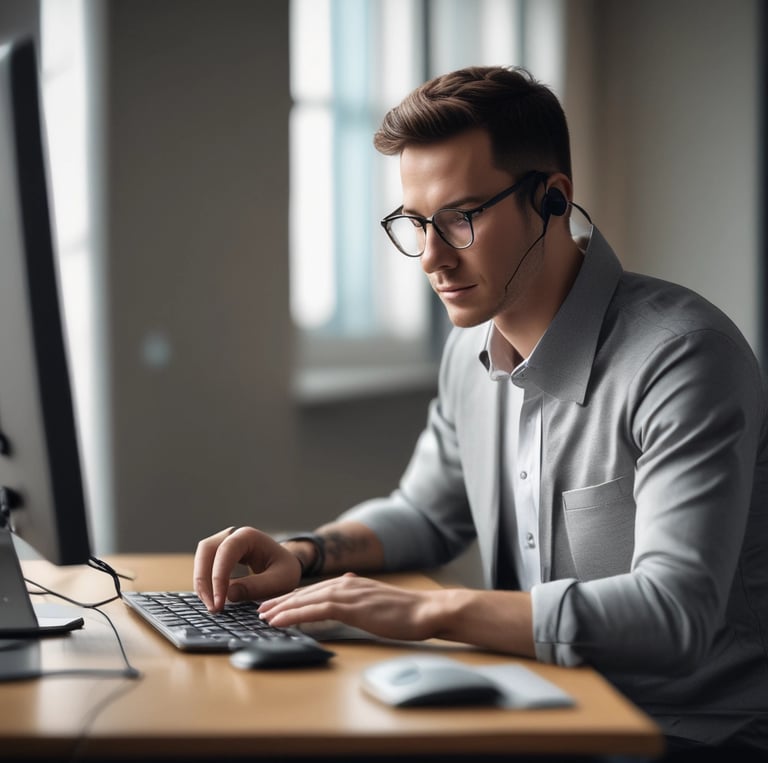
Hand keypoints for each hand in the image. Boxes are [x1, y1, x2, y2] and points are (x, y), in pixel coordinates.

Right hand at [194, 526, 301, 611]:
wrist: (285, 566)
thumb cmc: (285, 570)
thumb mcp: (281, 580)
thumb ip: (258, 586)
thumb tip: (228, 594)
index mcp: (249, 536)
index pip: (226, 551)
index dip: (219, 576)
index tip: (220, 601)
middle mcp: (233, 536)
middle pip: (206, 551)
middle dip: (204, 580)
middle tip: (212, 607)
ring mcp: (223, 544)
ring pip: (201, 558)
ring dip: (202, 583)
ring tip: (213, 607)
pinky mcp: (218, 556)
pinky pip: (204, 566)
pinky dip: (205, 584)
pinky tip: (213, 601)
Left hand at [258, 573, 440, 641]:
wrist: (426, 611)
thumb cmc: (406, 611)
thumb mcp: (377, 600)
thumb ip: (361, 595)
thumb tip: (350, 588)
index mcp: (352, 583)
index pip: (314, 591)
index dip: (293, 598)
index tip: (275, 605)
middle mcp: (347, 584)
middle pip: (305, 593)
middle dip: (281, 601)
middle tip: (260, 609)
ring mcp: (349, 593)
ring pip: (306, 600)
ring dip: (282, 607)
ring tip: (263, 616)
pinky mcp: (352, 606)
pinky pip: (316, 610)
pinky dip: (295, 614)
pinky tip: (280, 620)